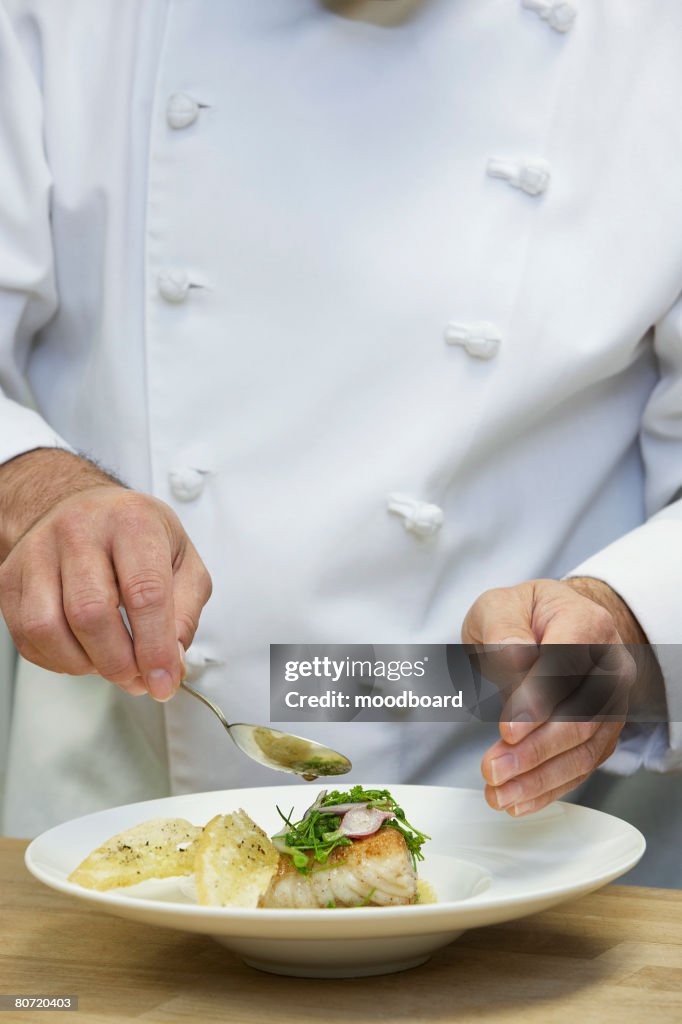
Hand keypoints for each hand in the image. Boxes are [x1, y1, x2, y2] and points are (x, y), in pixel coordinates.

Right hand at [0, 451, 211, 700]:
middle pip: (91, 613)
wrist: (86, 510)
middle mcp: (80, 530)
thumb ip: (185, 612)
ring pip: (48, 627)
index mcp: (132, 522)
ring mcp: (38, 551)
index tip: (164, 679)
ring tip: (110, 663)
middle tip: (138, 678)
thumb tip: (172, 660)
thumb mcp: (183, 561)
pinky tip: (83, 652)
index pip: (145, 592)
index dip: (155, 647)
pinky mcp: (10, 576)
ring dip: (84, 663)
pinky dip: (58, 660)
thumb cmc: (136, 536)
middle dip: (119, 662)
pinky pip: (26, 635)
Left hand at [462, 578, 647, 815]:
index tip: (508, 729)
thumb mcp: (499, 607)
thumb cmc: (522, 618)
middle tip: (494, 769)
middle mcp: (609, 665)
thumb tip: (516, 658)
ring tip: (500, 793)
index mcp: (585, 623)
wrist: (549, 628)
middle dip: (536, 749)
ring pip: (585, 748)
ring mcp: (612, 702)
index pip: (567, 664)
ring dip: (540, 777)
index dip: (540, 699)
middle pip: (582, 715)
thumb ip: (503, 629)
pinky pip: (582, 765)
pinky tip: (519, 800)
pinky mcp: (603, 732)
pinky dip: (550, 787)